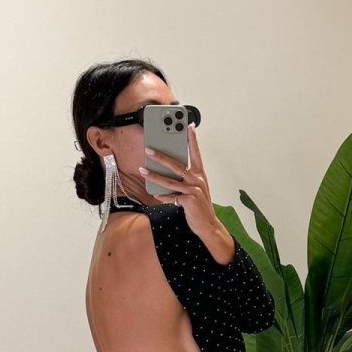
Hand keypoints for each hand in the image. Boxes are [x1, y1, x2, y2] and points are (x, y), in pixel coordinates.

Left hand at [138, 124, 221, 244]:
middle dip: (161, 156)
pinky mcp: (188, 200)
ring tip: (142, 170)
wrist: (208, 225)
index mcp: (200, 175)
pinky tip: (156, 194)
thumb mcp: (195, 190)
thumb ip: (185, 180)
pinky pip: (171, 197)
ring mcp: (193, 190)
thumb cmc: (200, 207)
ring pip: (170, 180)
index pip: (196, 153)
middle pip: (177, 164)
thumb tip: (167, 173)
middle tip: (149, 149)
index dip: (193, 140)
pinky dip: (163, 196)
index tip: (189, 126)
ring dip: (154, 175)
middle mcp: (197, 180)